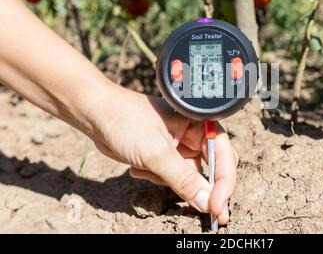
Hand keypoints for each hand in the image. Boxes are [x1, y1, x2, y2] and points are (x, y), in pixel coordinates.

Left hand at [90, 85, 237, 224]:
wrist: (95, 115)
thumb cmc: (126, 119)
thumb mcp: (156, 153)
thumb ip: (184, 180)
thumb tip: (207, 203)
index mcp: (199, 123)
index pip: (224, 155)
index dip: (224, 182)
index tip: (217, 206)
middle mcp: (193, 134)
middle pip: (212, 168)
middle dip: (201, 186)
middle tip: (206, 209)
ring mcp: (178, 146)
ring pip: (189, 177)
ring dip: (167, 180)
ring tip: (144, 167)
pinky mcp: (164, 156)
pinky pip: (170, 178)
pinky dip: (154, 177)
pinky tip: (137, 166)